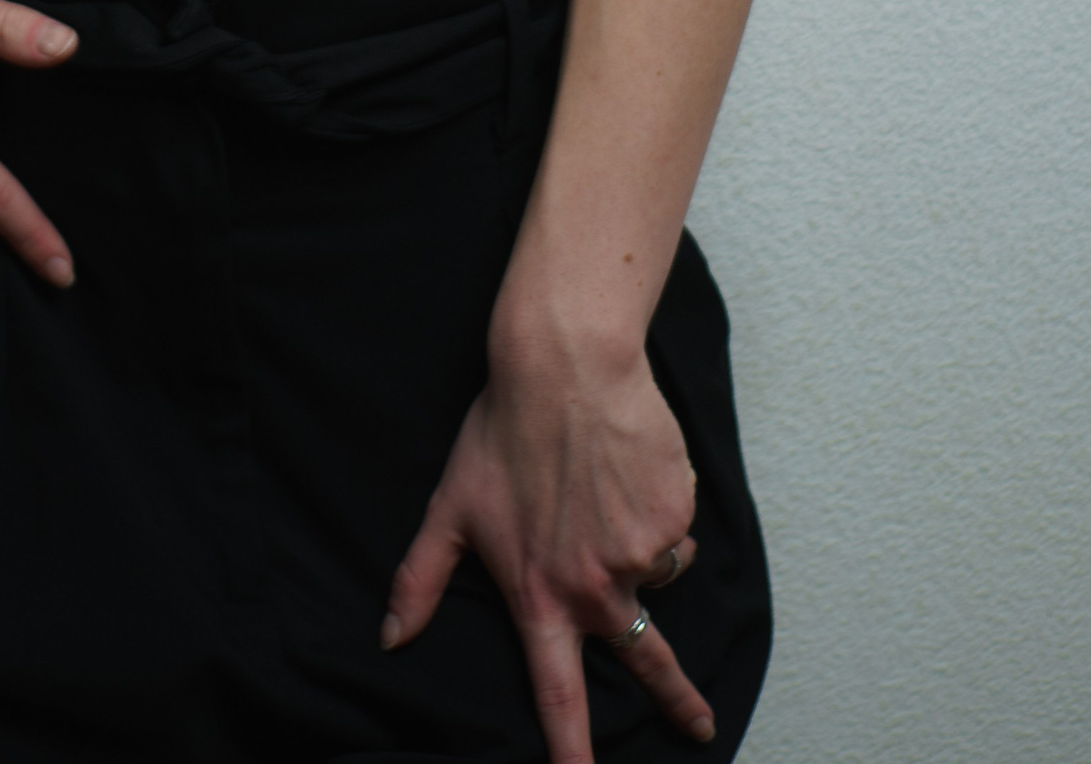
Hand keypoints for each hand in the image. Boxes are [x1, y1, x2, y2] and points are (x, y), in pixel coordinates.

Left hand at [382, 335, 713, 760]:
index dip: (571, 752)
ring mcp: (641, 553)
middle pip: (646, 663)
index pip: (557, 693)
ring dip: (641, 548)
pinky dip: (659, 505)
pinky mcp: (675, 516)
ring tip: (603, 488)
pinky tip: (627, 465)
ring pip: (656, 571)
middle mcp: (596, 587)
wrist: (565, 364)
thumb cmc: (501, 430)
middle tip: (701, 728)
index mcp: (541, 595)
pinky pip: (675, 526)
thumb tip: (389, 638)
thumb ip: (419, 580)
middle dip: (678, 702)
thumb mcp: (451, 507)